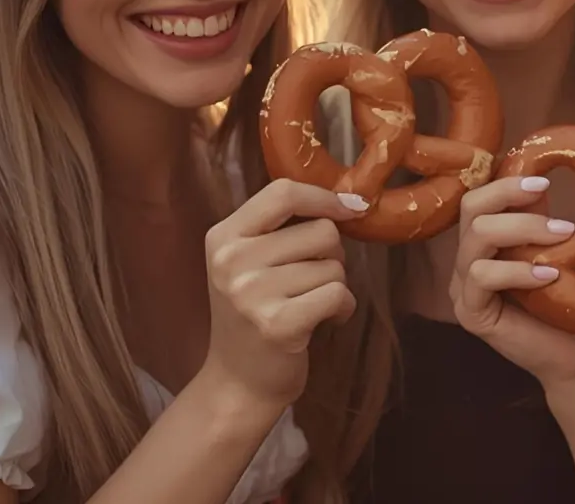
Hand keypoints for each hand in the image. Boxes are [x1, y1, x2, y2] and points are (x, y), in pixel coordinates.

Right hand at [200, 179, 365, 407]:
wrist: (238, 382)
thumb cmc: (253, 314)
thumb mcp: (249, 262)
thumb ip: (283, 228)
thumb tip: (351, 201)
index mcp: (223, 237)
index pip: (283, 192)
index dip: (324, 197)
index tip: (348, 209)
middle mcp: (232, 260)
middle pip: (321, 231)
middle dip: (332, 255)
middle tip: (312, 282)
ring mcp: (252, 293)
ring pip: (334, 266)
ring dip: (336, 286)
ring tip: (312, 305)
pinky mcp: (279, 324)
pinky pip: (338, 294)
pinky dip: (343, 308)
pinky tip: (327, 321)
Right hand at [450, 175, 574, 389]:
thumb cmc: (573, 301)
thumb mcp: (561, 250)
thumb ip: (543, 220)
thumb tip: (542, 177)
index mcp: (486, 242)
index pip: (480, 199)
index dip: (505, 184)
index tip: (543, 180)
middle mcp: (468, 261)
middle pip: (470, 209)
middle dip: (509, 196)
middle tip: (548, 196)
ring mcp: (463, 288)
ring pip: (476, 238)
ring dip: (522, 230)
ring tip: (562, 237)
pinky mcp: (469, 313)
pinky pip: (481, 276)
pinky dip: (516, 270)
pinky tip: (548, 275)